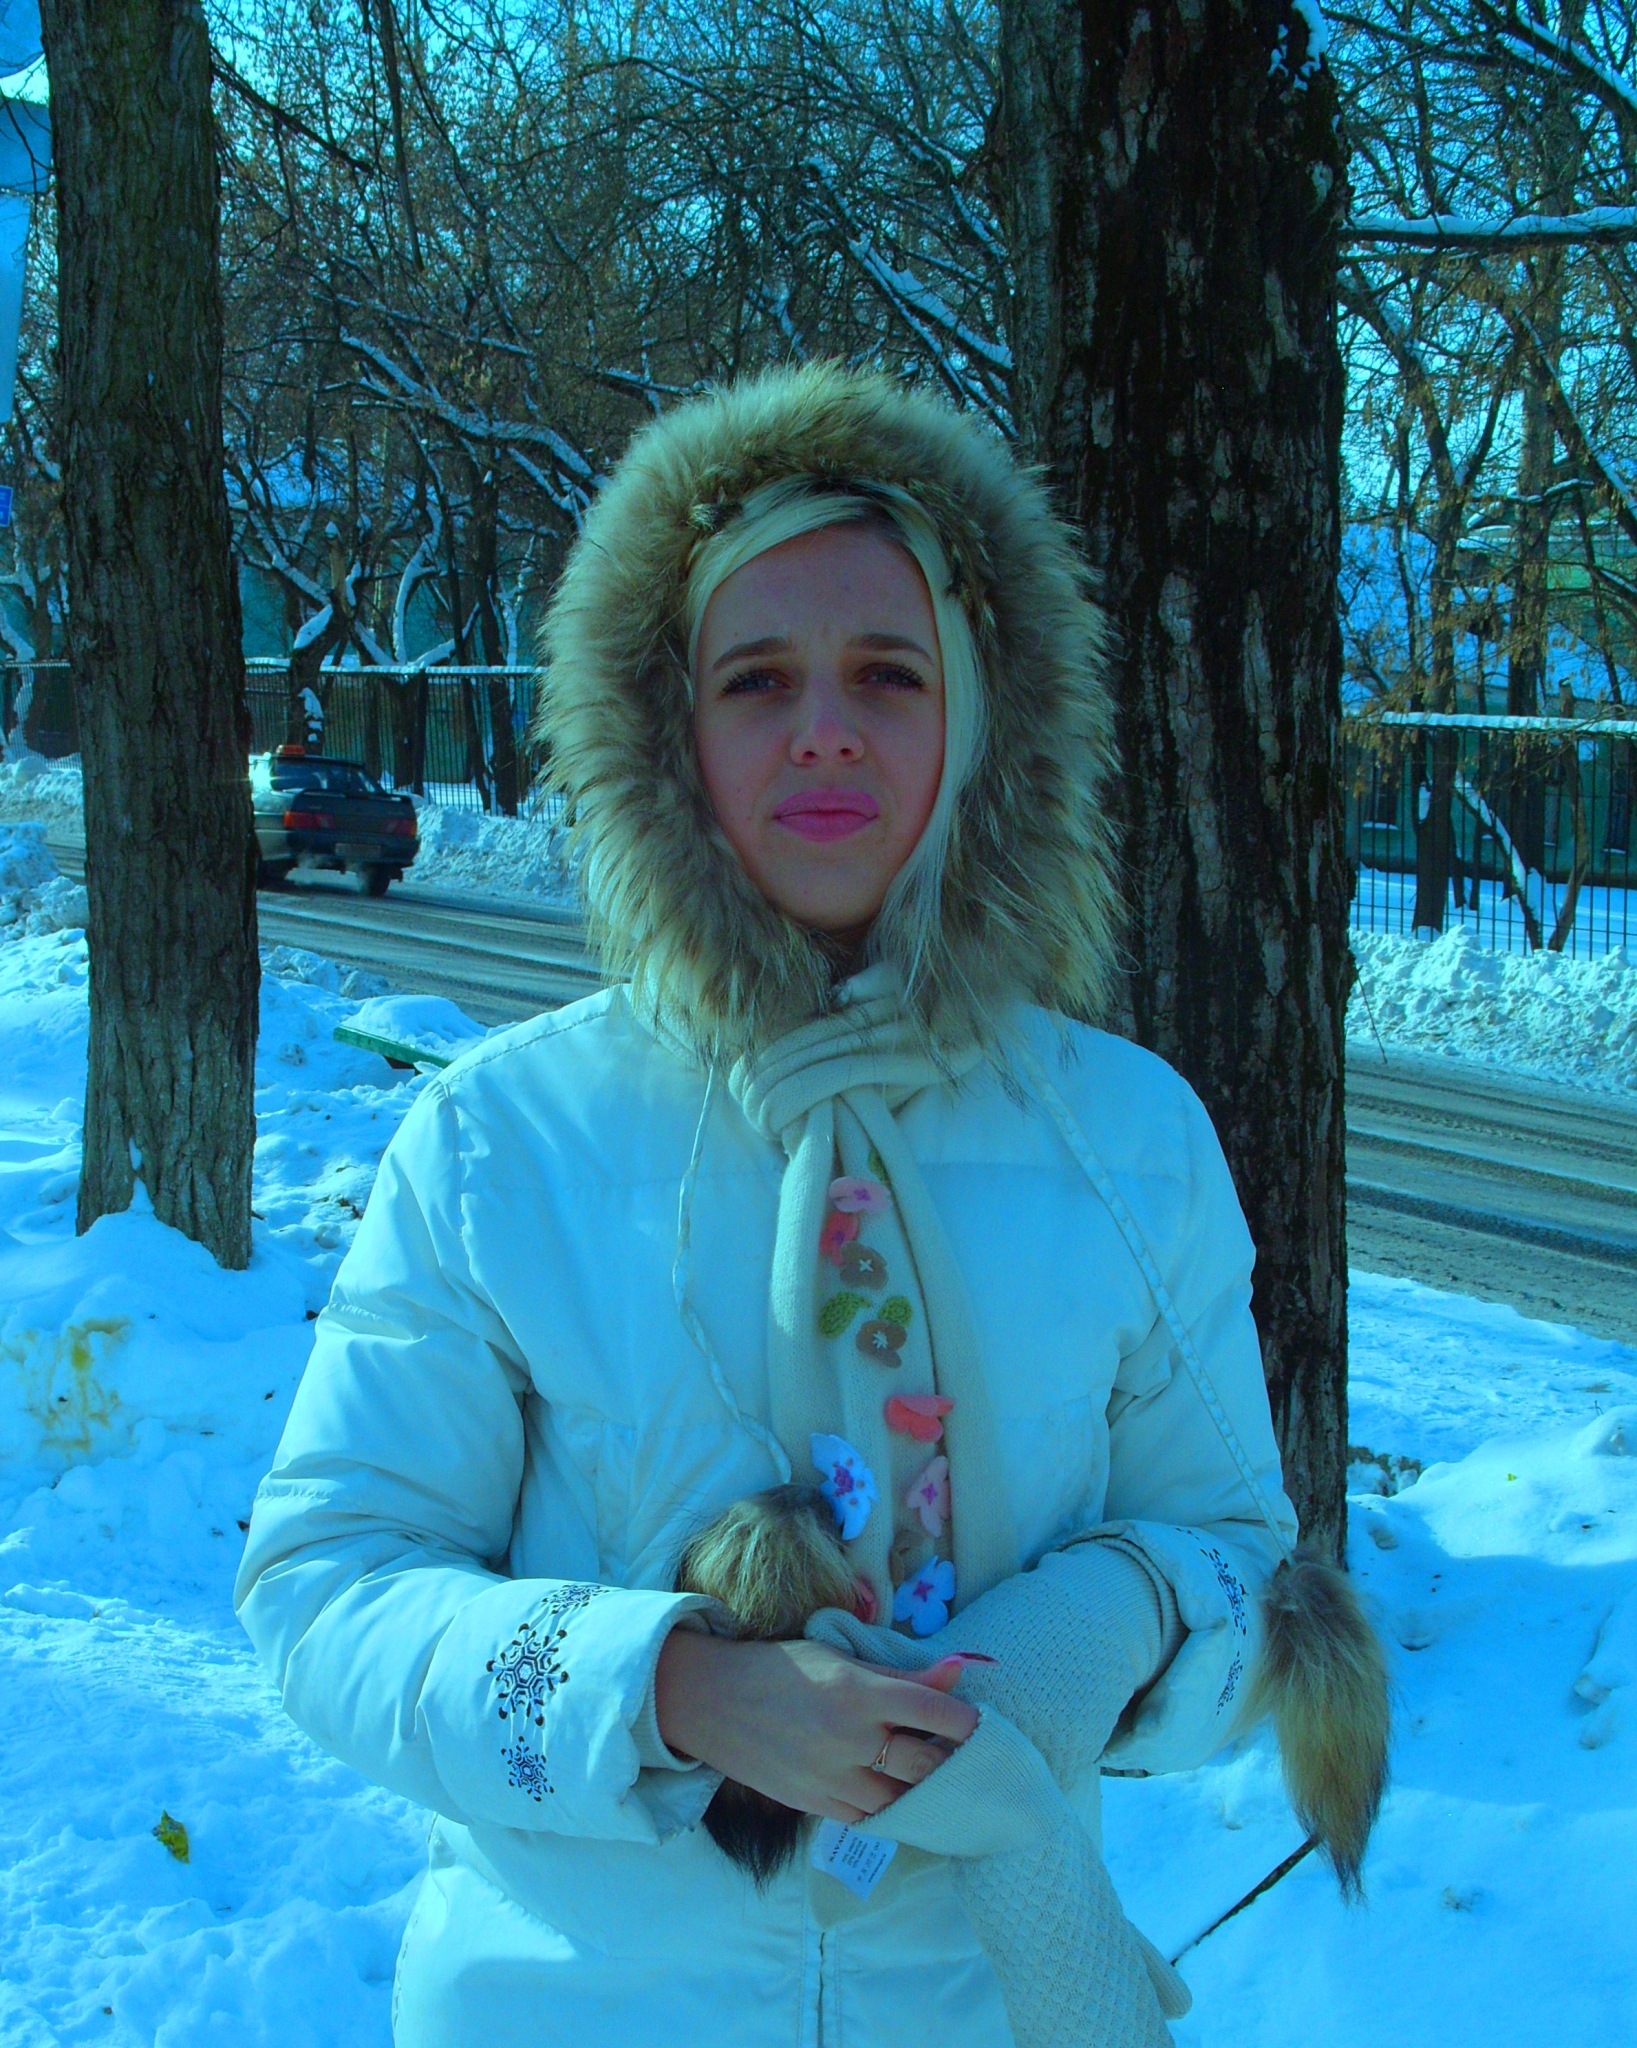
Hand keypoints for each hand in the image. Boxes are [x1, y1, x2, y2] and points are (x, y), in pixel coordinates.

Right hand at [655, 1633, 977, 1823]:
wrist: (713, 1701)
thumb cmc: (783, 1668)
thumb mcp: (841, 1657)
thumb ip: (902, 1673)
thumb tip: (959, 1668)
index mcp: (859, 1691)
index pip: (934, 1711)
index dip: (967, 1722)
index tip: (983, 1725)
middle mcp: (850, 1738)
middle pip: (926, 1764)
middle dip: (951, 1761)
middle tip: (965, 1756)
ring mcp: (832, 1778)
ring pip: (902, 1798)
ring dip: (921, 1789)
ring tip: (934, 1778)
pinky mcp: (815, 1805)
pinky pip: (870, 1817)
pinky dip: (888, 1805)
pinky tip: (895, 1792)